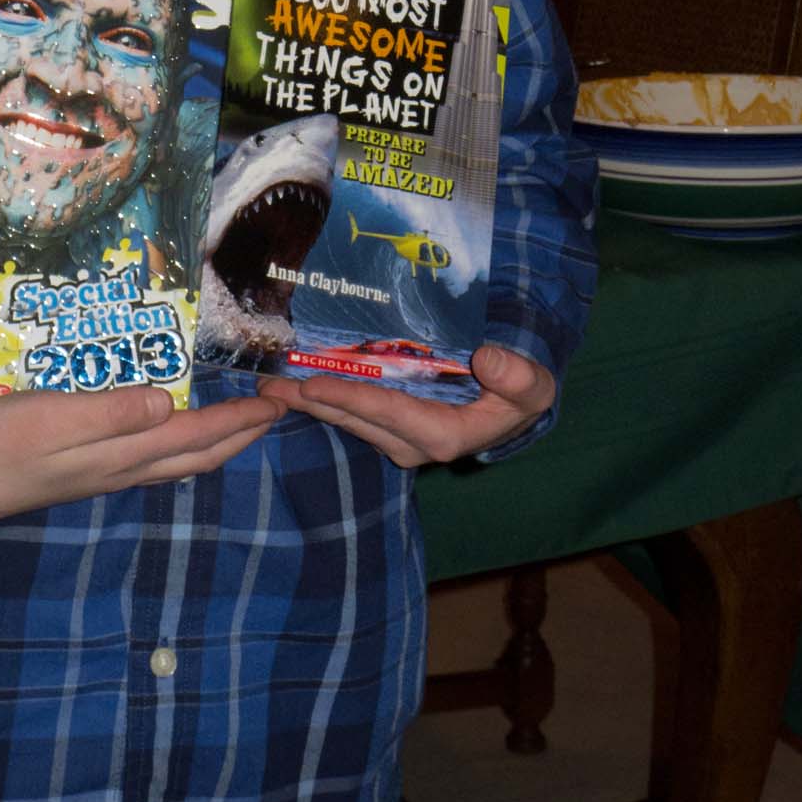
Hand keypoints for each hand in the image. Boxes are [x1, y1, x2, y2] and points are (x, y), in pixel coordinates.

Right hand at [0, 385, 286, 524]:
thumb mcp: (52, 418)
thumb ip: (110, 411)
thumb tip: (169, 403)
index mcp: (122, 454)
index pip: (195, 435)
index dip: (240, 419)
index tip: (278, 401)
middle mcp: (123, 469)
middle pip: (198, 455)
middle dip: (242, 435)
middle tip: (276, 410)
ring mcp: (106, 474)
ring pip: (179, 461)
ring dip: (217, 441)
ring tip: (241, 420)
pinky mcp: (87, 470)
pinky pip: (154, 459)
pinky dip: (182, 443)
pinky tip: (174, 430)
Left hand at [257, 344, 554, 469]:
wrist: (519, 398)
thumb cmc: (524, 388)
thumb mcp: (534, 384)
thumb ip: (518, 377)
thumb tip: (488, 360)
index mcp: (444, 434)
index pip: (388, 413)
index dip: (350, 398)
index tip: (313, 385)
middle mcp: (414, 442)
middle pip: (354, 418)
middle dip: (310, 402)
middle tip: (266, 387)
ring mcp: (399, 435)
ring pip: (346, 417)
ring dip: (308, 402)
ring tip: (268, 386)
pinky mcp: (391, 424)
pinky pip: (352, 410)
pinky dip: (323, 396)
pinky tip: (293, 383)